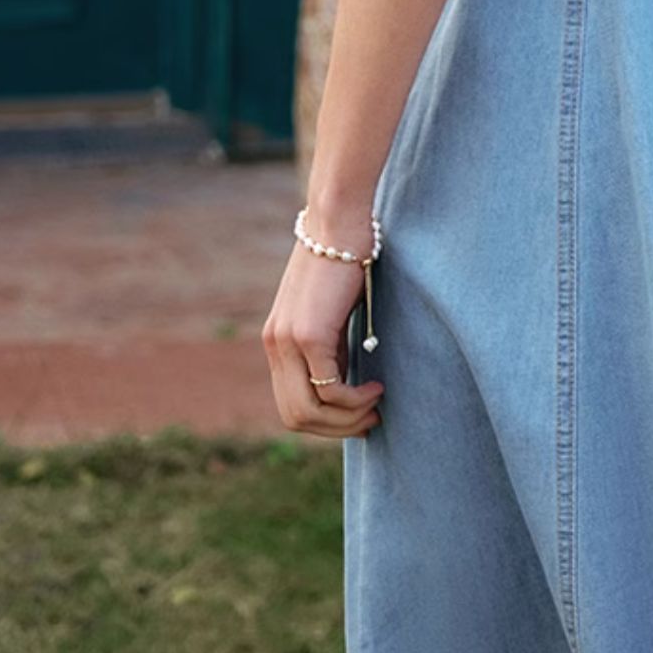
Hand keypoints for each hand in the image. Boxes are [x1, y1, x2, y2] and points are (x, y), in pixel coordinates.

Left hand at [262, 241, 385, 438]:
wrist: (340, 223)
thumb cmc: (346, 259)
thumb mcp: (332, 311)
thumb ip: (331, 343)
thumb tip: (348, 378)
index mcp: (278, 341)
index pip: (290, 404)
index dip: (325, 420)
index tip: (359, 413)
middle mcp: (276, 345)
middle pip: (295, 418)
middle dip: (336, 429)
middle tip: (370, 419)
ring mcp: (289, 342)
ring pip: (309, 411)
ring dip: (348, 419)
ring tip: (376, 405)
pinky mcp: (309, 335)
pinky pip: (329, 389)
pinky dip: (354, 399)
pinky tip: (376, 387)